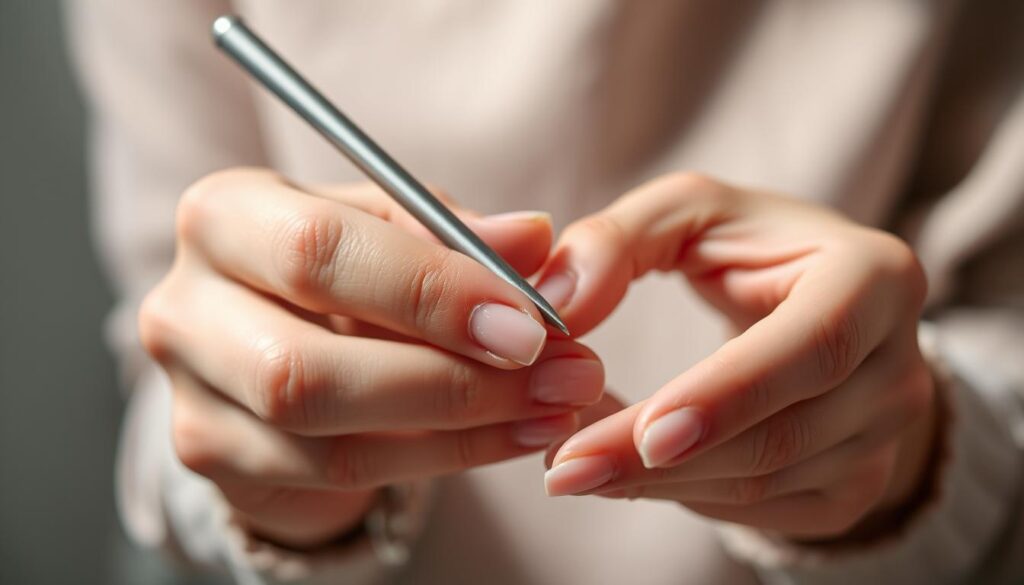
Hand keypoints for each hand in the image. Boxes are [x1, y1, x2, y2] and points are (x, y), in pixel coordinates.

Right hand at [140, 168, 603, 547]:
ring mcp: (189, 390)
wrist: (287, 339)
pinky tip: (507, 436)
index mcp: (226, 215)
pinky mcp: (210, 452)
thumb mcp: (396, 230)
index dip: (430, 292)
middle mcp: (184, 303)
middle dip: (449, 379)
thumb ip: (457, 235)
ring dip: (459, 426)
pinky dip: (438, 457)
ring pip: (324, 432)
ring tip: (549, 408)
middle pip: (304, 368)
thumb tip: (534, 238)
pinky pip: (335, 471)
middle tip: (557, 375)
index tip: (528, 322)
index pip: (318, 253)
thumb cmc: (346, 267)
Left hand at [537, 173, 936, 537]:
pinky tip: (624, 473)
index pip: (813, 346)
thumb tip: (558, 305)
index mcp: (874, 277)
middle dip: (665, 461)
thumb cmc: (747, 248)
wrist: (815, 306)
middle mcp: (899, 365)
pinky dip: (681, 496)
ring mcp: (884, 437)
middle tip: (566, 467)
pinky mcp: (855, 486)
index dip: (732, 393)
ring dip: (657, 483)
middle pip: (782, 435)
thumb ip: (615, 240)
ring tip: (573, 464)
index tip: (648, 432)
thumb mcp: (687, 213)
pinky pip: (761, 511)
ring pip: (763, 484)